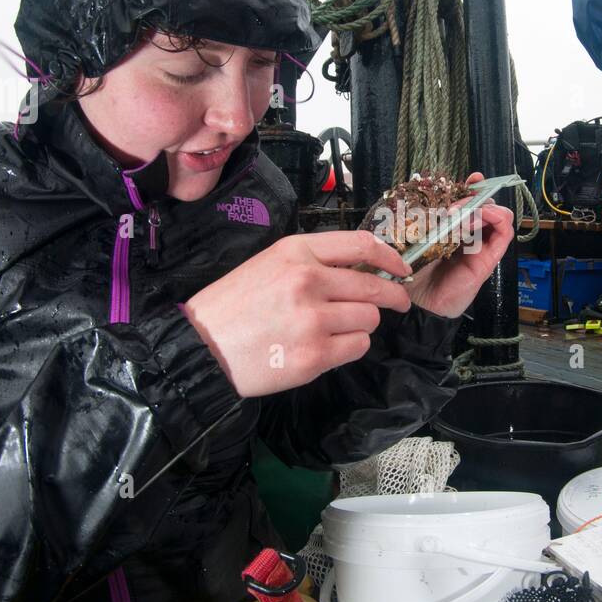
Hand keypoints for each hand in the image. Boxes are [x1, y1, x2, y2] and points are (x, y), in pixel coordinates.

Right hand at [181, 230, 412, 396]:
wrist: (200, 347)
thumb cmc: (232, 306)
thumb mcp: (268, 264)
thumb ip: (312, 262)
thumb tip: (361, 269)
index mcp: (296, 252)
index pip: (361, 245)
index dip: (390, 256)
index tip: (401, 268)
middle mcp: (307, 281)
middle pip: (374, 286)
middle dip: (393, 296)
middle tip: (398, 302)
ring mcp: (312, 320)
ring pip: (369, 318)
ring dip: (362, 324)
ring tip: (336, 329)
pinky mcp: (314, 355)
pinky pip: (358, 347)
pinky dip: (350, 347)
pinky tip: (327, 346)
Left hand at [403, 171, 514, 318]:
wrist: (415, 302)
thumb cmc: (412, 270)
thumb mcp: (417, 235)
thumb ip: (430, 216)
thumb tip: (445, 199)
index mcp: (451, 228)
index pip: (469, 202)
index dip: (473, 188)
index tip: (472, 178)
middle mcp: (468, 235)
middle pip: (485, 205)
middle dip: (475, 197)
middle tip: (457, 201)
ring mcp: (480, 247)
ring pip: (498, 216)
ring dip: (485, 207)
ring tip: (466, 212)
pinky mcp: (488, 259)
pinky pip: (503, 234)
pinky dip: (497, 220)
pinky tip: (480, 218)